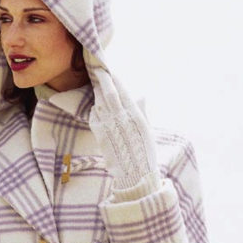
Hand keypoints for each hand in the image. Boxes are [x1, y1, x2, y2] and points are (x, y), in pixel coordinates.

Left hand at [88, 65, 160, 190]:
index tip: (110, 71)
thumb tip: (141, 96)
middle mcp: (122, 119)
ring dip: (96, 92)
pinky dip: (94, 109)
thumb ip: (143, 112)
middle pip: (109, 94)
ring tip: (94, 84)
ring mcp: (109, 127)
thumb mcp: (148, 130)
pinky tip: (95, 105)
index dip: (115, 80)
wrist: (134, 173)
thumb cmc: (144, 153)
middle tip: (96, 69)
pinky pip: (94, 117)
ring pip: (100, 103)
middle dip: (102, 79)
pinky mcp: (100, 136)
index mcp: (136, 115)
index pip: (123, 92)